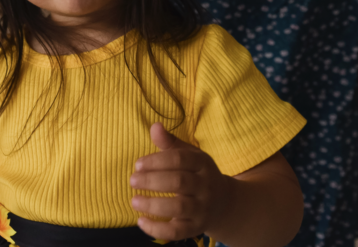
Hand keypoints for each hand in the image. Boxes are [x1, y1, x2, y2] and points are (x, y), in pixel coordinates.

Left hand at [129, 123, 231, 241]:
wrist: (225, 204)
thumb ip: (170, 143)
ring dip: (153, 205)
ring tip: (134, 200)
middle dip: (152, 181)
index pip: (180, 159)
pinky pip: (177, 232)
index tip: (137, 164)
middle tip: (132, 180)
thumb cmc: (199, 174)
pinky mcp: (196, 228)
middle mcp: (205, 186)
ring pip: (179, 207)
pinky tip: (141, 221)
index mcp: (203, 164)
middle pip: (179, 182)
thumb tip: (155, 126)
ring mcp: (202, 209)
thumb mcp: (190, 156)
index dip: (156, 161)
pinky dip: (157, 229)